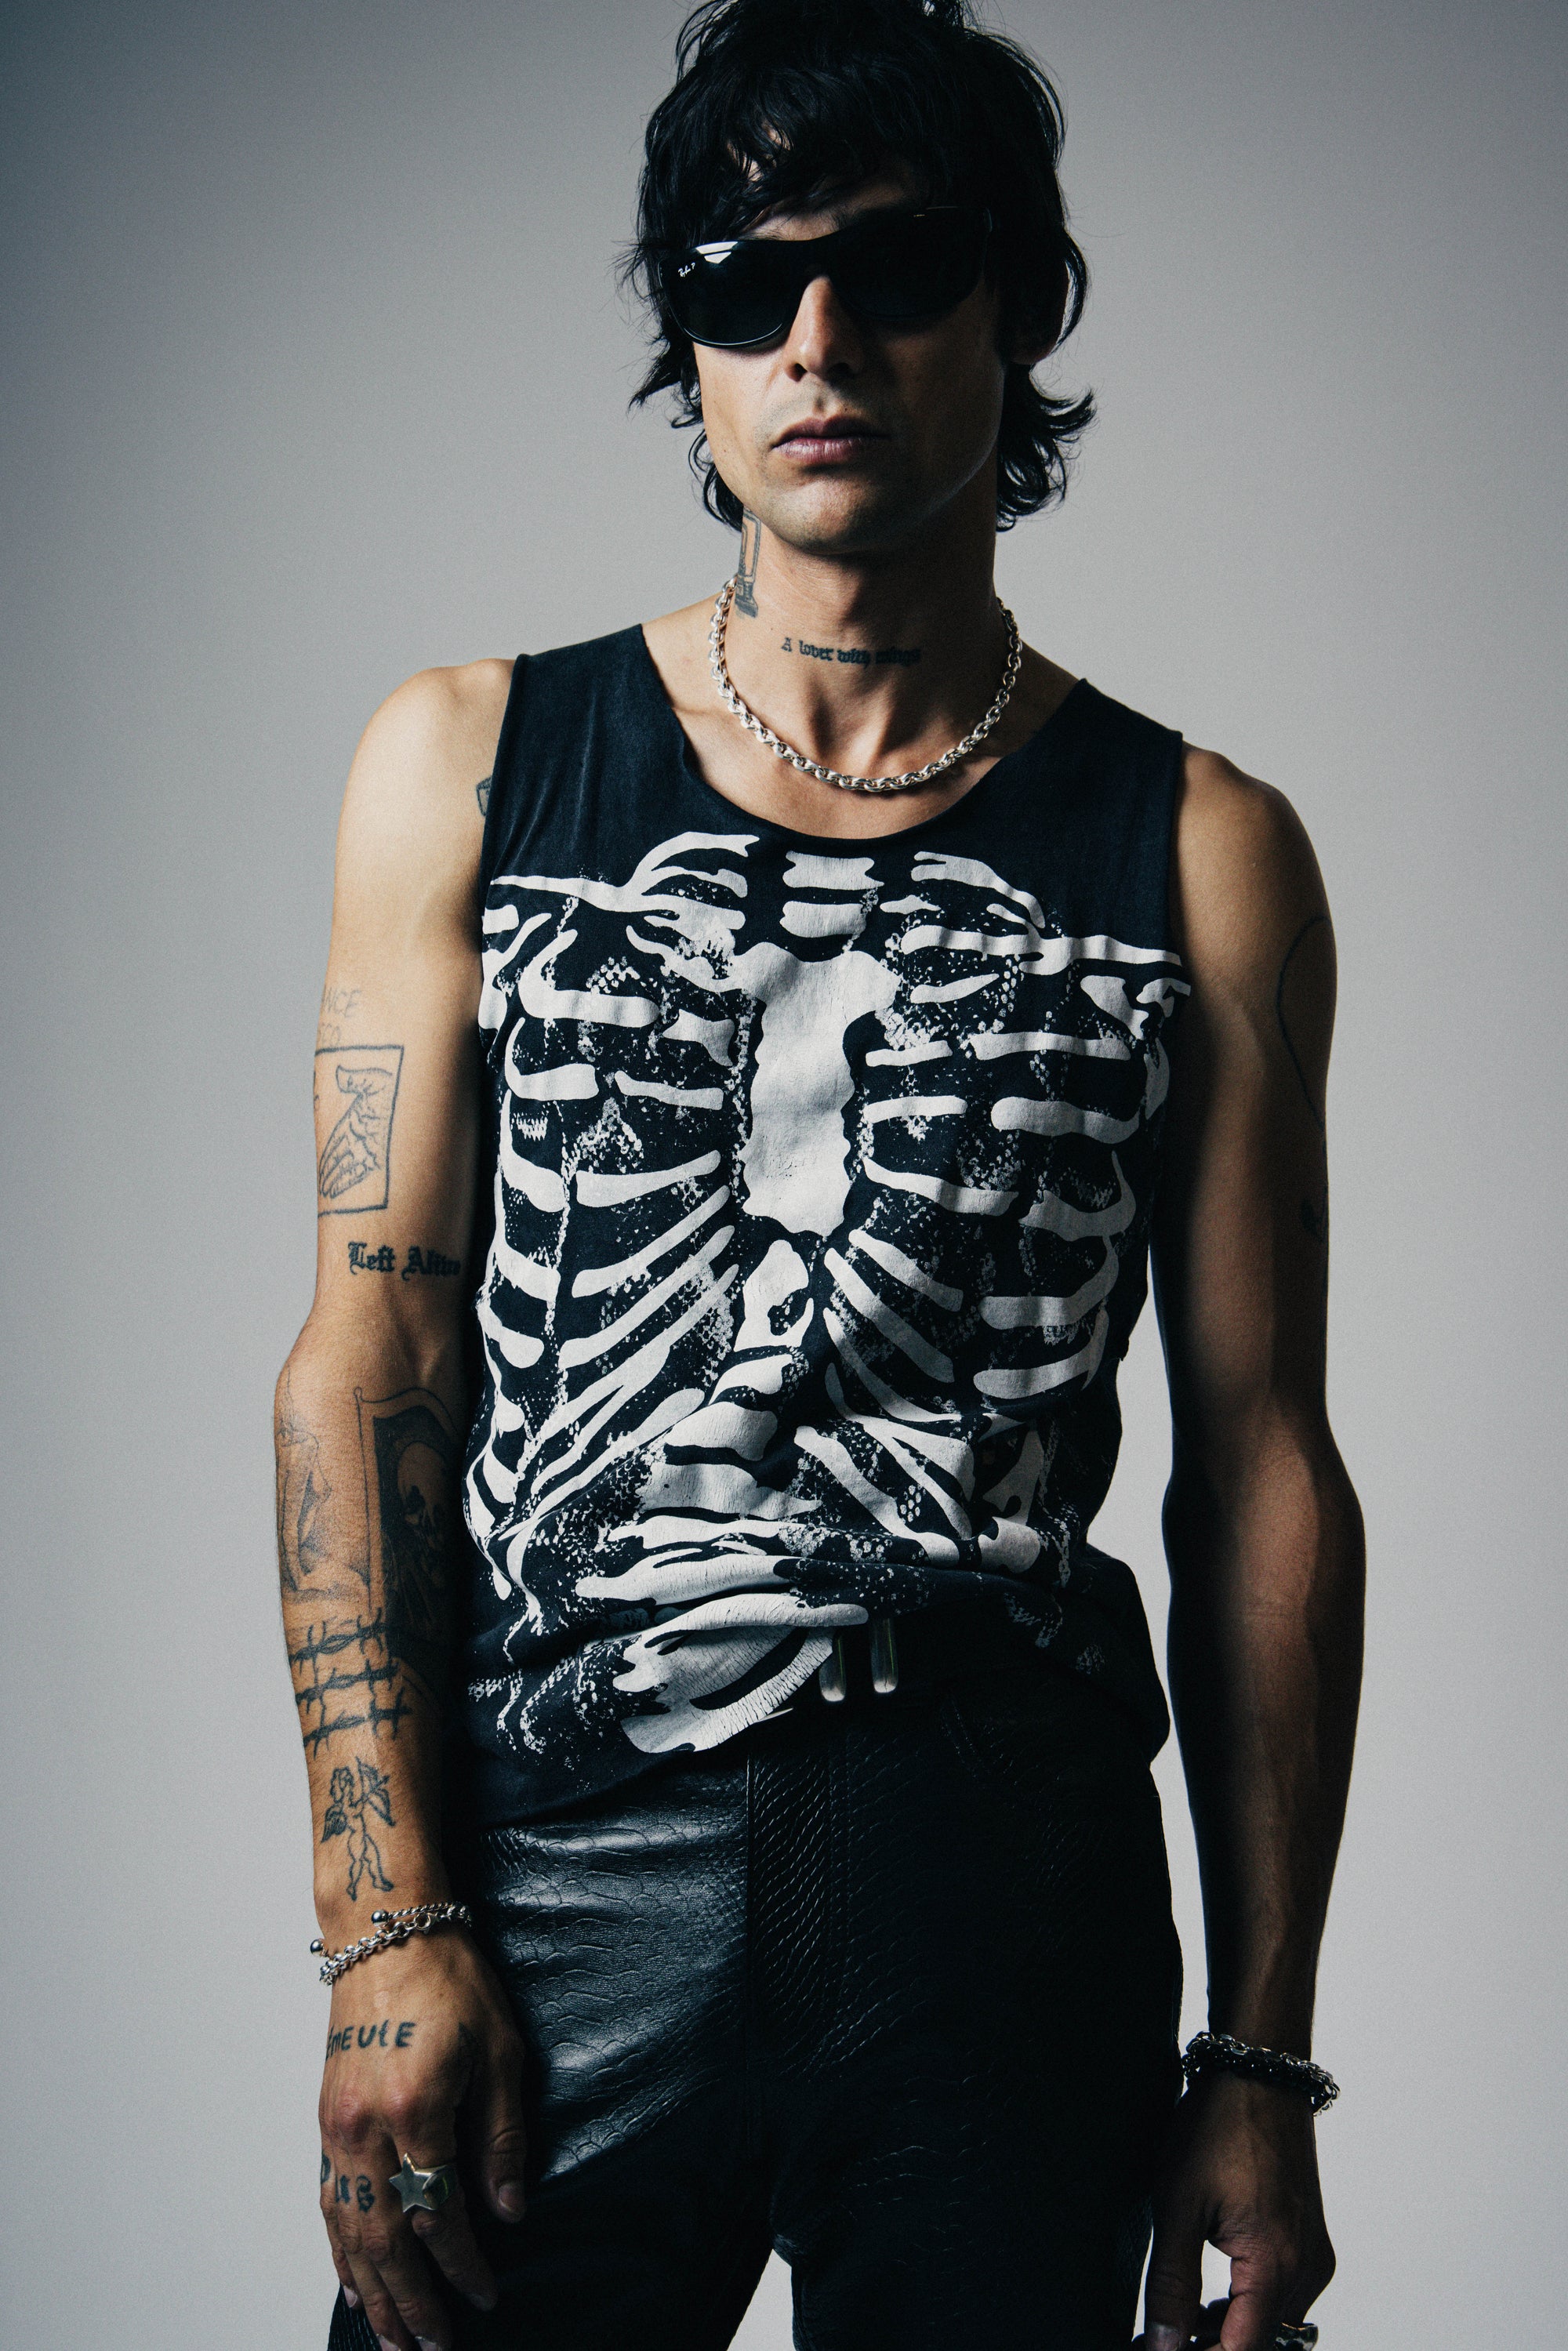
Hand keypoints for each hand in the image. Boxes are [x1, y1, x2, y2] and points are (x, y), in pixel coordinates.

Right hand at [318, 1928, 526, 2350]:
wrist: (385, 1933)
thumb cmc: (449, 1980)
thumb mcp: (499, 2052)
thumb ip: (502, 2137)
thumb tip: (506, 2210)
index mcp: (416, 2111)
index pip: (438, 2215)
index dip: (463, 2265)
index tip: (485, 2295)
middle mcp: (366, 2129)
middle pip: (384, 2240)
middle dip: (412, 2302)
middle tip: (434, 2348)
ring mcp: (337, 2128)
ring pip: (348, 2232)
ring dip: (372, 2292)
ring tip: (392, 2340)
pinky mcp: (326, 2121)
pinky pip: (329, 2203)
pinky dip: (339, 2251)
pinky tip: (354, 2283)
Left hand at [1136, 2073, 1333, 2350]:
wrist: (1259, 2071)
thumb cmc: (1218, 2126)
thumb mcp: (1176, 2204)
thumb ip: (1169, 2284)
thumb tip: (1162, 2346)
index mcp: (1276, 2264)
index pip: (1242, 2350)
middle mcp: (1307, 2268)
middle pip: (1261, 2343)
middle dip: (1210, 2347)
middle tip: (1158, 2338)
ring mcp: (1313, 2254)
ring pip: (1274, 2324)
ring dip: (1228, 2332)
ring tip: (1174, 2321)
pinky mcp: (1310, 2240)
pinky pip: (1283, 2296)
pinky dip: (1247, 2307)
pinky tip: (1206, 2300)